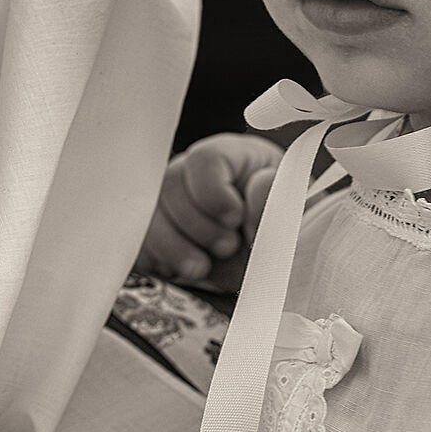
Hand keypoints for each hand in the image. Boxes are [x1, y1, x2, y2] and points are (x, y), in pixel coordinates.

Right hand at [136, 132, 284, 291]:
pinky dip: (157, 261)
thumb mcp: (294, 221)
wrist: (274, 273)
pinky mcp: (155, 236)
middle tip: (225, 248)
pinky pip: (137, 243)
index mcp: (235, 158)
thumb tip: (259, 184)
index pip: (204, 159)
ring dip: (173, 248)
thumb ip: (279, 204)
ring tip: (202, 267)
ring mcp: (170, 204)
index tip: (234, 220)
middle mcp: (195, 175)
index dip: (213, 192)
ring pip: (148, 215)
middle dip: (196, 225)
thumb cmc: (287, 238)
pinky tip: (182, 270)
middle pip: (170, 184)